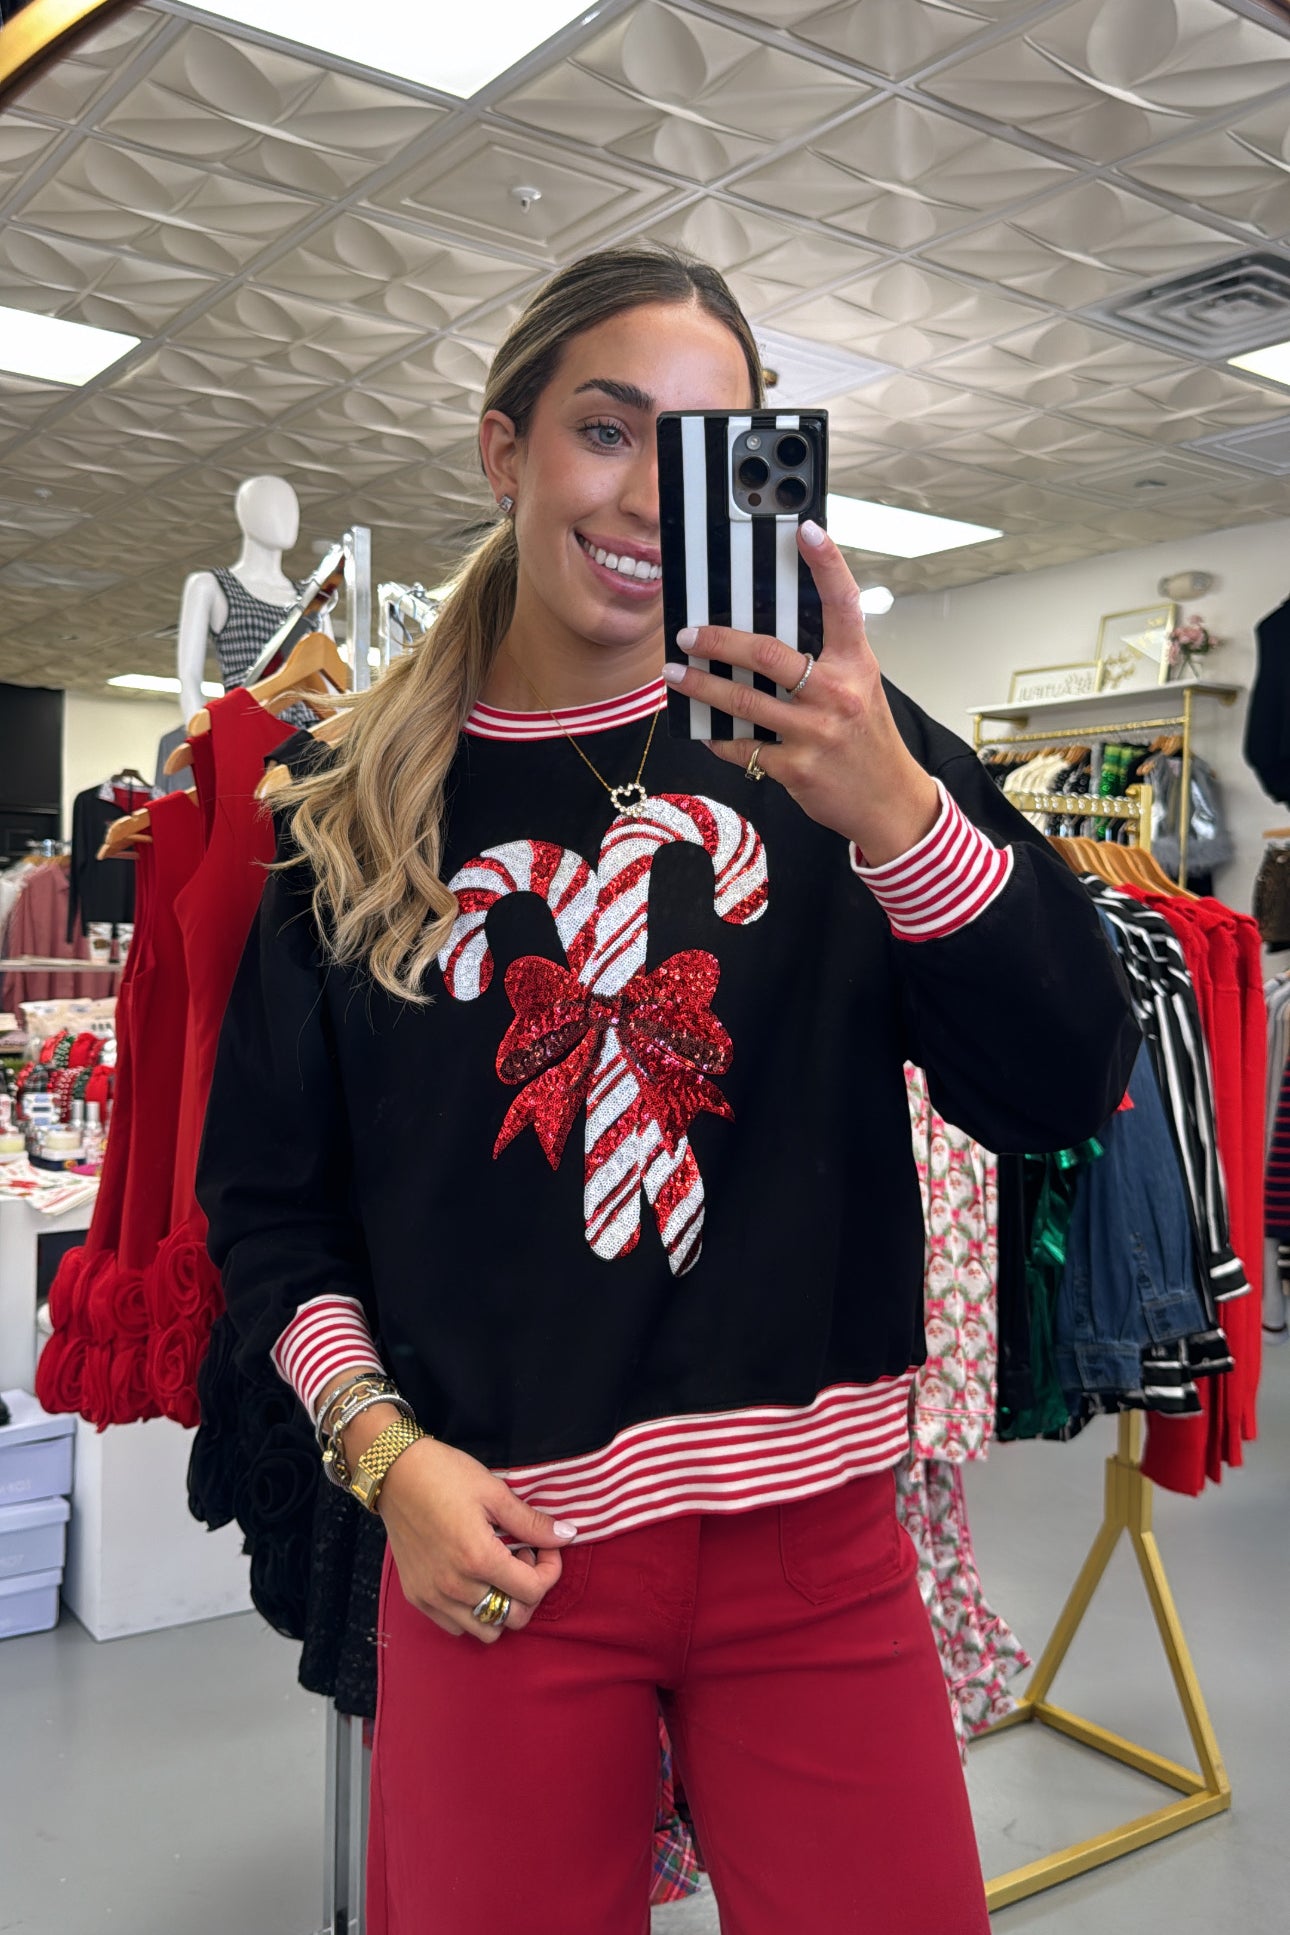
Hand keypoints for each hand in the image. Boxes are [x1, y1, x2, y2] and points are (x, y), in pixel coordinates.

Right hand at [375, 1434, 577, 1644]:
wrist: (395, 1472)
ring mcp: (433, 1595)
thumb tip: (568, 1536)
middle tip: (520, 1557)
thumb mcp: (494, 1492)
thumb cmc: (445, 1475)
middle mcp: (455, 1586)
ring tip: (496, 1571)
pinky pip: (455, 1626)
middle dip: (529, 1591)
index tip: (544, 1548)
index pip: (533, 1591)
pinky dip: (472, 1613)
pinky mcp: (417, 1596)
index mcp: (478, 1559)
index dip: (550, 1571)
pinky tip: (473, 1579)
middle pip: (514, 1618)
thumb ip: (532, 1523)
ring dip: (502, 1606)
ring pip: (485, 1630)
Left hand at [661, 520, 939, 865]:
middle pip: (767, 655)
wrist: (888, 801)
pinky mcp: (796, 768)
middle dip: (718, 641)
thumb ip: (825, 661)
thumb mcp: (860, 688)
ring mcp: (815, 733)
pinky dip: (719, 737)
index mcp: (856, 665)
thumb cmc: (867, 739)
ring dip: (702, 687)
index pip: (843, 604)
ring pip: (744, 702)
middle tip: (688, 634)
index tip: (807, 530)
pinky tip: (705, 728)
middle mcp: (836, 694)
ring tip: (676, 675)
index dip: (827, 564)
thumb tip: (768, 638)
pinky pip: (743, 748)